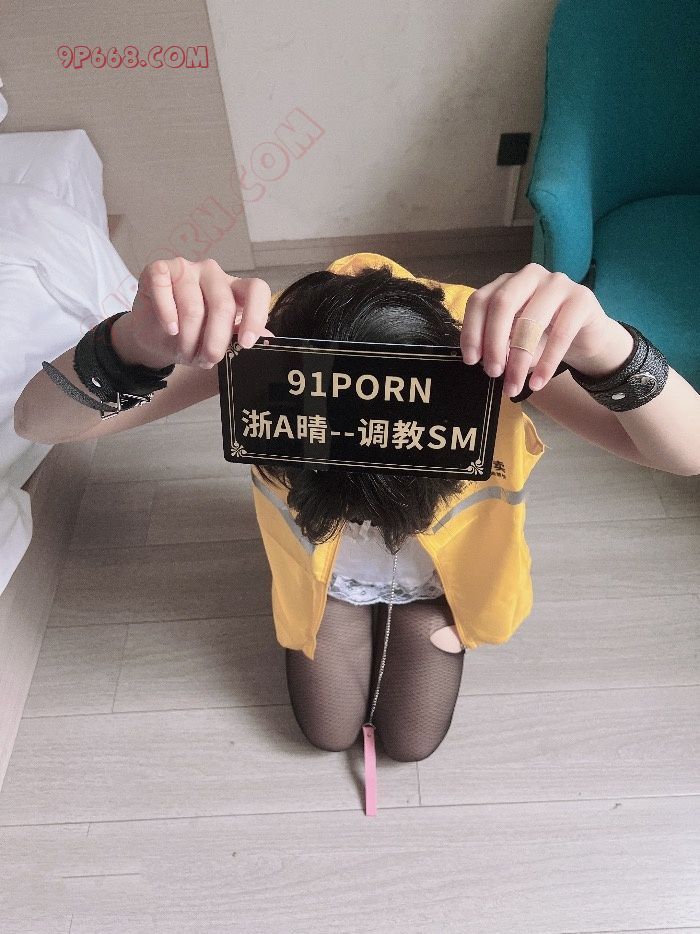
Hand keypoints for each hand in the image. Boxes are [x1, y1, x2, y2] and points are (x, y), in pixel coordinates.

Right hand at [115, 256, 274, 369]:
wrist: (153, 337)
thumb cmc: (190, 337)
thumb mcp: (218, 342)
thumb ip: (240, 337)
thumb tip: (269, 339)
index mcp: (234, 290)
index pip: (256, 289)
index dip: (255, 315)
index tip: (246, 344)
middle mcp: (214, 274)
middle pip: (223, 305)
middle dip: (215, 340)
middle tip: (208, 359)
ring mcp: (187, 268)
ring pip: (193, 306)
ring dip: (188, 338)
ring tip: (184, 352)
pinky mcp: (159, 269)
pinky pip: (164, 289)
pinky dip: (167, 315)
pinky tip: (170, 329)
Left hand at [460, 263, 615, 396]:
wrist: (586, 336)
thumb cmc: (543, 336)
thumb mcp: (514, 340)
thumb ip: (500, 345)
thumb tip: (490, 362)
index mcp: (507, 283)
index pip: (480, 300)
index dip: (472, 330)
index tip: (471, 360)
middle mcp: (530, 276)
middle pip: (502, 304)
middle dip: (494, 342)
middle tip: (493, 373)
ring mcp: (558, 283)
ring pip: (530, 321)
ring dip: (519, 360)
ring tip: (513, 387)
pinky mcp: (582, 299)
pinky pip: (561, 333)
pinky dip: (547, 363)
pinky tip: (537, 384)